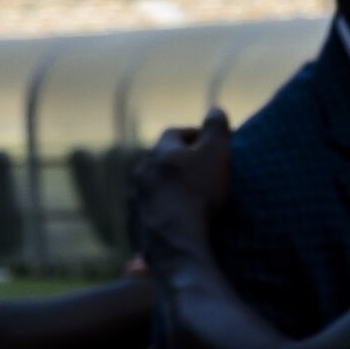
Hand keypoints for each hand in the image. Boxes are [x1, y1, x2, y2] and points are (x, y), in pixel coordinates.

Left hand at [126, 108, 234, 270]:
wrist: (174, 239)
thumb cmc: (198, 192)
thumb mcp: (216, 154)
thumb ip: (216, 130)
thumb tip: (215, 109)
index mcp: (160, 151)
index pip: (175, 134)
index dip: (193, 135)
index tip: (208, 141)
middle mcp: (141, 171)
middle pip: (158, 160)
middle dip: (175, 162)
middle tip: (196, 170)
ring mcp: (134, 199)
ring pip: (150, 187)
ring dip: (164, 188)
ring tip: (185, 198)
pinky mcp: (133, 225)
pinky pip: (147, 212)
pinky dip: (160, 212)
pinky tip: (173, 221)